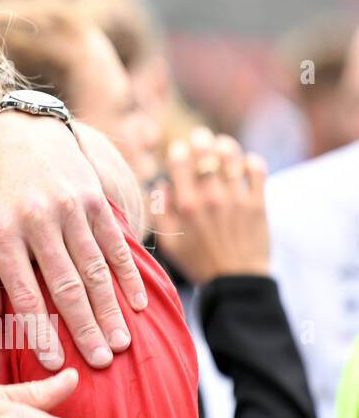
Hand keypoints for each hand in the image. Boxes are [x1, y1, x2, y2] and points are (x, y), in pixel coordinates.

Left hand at [0, 111, 145, 371]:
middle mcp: (37, 221)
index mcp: (1, 233)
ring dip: (110, 310)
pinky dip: (128, 276)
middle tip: (101, 361)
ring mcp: (70, 208)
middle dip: (85, 328)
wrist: (20, 134)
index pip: (24, 293)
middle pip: (66, 286)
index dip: (40, 332)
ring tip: (120, 343)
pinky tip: (138, 304)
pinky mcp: (94, 200)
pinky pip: (115, 245)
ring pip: (95, 269)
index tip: (54, 362)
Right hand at [154, 128, 269, 285]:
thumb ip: (160, 211)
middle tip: (201, 137)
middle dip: (202, 139)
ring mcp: (236, 200)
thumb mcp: (168, 241)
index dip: (179, 150)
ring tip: (223, 146)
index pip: (181, 163)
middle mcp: (210, 199)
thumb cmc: (199, 261)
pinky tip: (245, 163)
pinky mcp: (257, 204)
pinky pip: (256, 171)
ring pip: (231, 157)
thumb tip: (161, 185)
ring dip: (225, 146)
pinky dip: (251, 161)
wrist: (235, 281)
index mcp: (186, 206)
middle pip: (206, 154)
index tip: (179, 150)